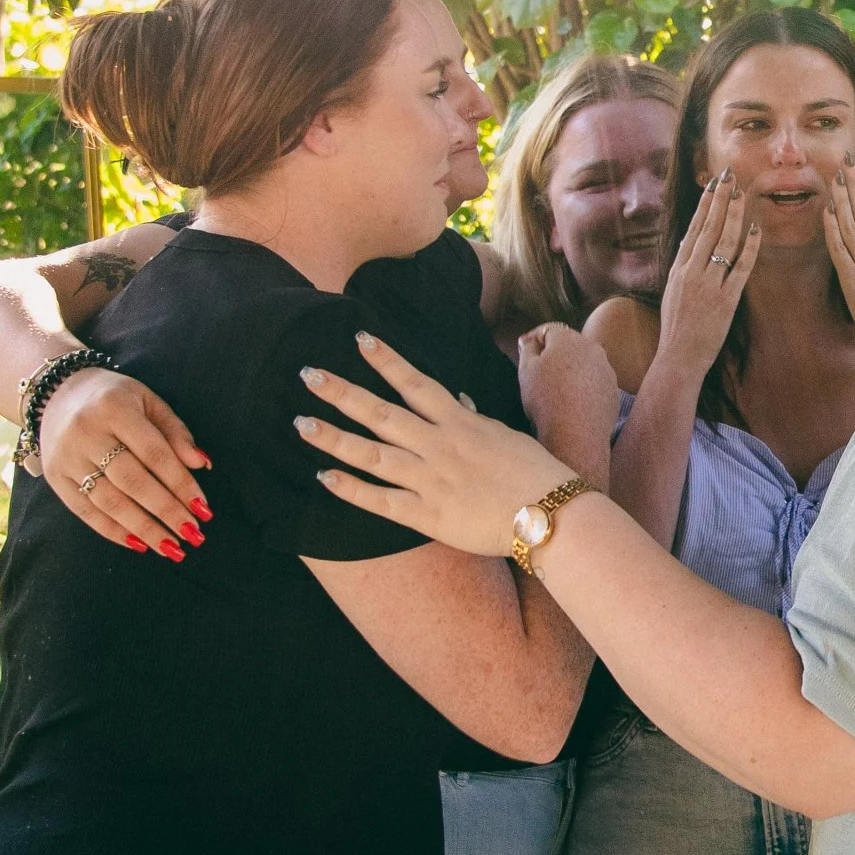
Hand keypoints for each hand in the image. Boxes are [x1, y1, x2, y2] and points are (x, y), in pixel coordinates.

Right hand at [38, 367, 209, 557]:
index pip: (154, 453)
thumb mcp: (148, 400)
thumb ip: (175, 432)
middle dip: (166, 512)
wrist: (56, 392)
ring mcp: (67, 457)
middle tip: (194, 535)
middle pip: (132, 481)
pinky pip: (85, 511)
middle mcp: (87, 434)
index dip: (181, 483)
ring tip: (172, 547)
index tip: (204, 509)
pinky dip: (113, 531)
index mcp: (115, 409)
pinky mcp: (54, 476)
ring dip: (144, 528)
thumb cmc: (114, 398)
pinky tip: (139, 544)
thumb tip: (202, 464)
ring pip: (109, 501)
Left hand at [298, 334, 575, 555]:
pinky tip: (323, 477)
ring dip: (335, 438)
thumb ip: (474, 419)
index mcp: (461, 423)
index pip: (417, 383)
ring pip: (373, 455)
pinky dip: (352, 489)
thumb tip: (458, 401)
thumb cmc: (535, 474)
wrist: (553, 515)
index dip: (387, 360)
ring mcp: (431, 480)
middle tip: (308, 375)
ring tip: (301, 423)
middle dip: (343, 393)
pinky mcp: (428, 516)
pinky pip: (382, 501)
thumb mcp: (505, 436)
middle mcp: (440, 446)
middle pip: (383, 413)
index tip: (359, 338)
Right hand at [517, 322, 617, 488]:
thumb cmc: (546, 399)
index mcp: (569, 339)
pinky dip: (583, 386)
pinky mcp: (613, 389)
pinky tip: (571, 402)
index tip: (524, 351)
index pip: (549, 330)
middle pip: (569, 344)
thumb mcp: (526, 371)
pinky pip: (594, 382)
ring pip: (583, 363)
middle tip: (538, 372)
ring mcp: (606, 369)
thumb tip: (529, 340)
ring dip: (570, 370)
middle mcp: (592, 348)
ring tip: (555, 390)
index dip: (534, 339)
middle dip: (554, 353)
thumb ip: (527, 349)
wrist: (577, 433)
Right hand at [652, 175, 760, 386]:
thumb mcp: (674, 292)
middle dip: (720, 200)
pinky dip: (749, 248)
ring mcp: (708, 286)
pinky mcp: (726, 300)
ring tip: (742, 194)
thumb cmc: (677, 327)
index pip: (693, 229)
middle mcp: (691, 273)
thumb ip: (683, 267)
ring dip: (734, 216)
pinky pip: (740, 268)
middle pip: (707, 228)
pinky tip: (756, 230)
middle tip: (729, 176)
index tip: (713, 184)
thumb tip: (690, 243)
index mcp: (678, 269)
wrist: (678, 357)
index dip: (704, 205)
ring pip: (723, 242)